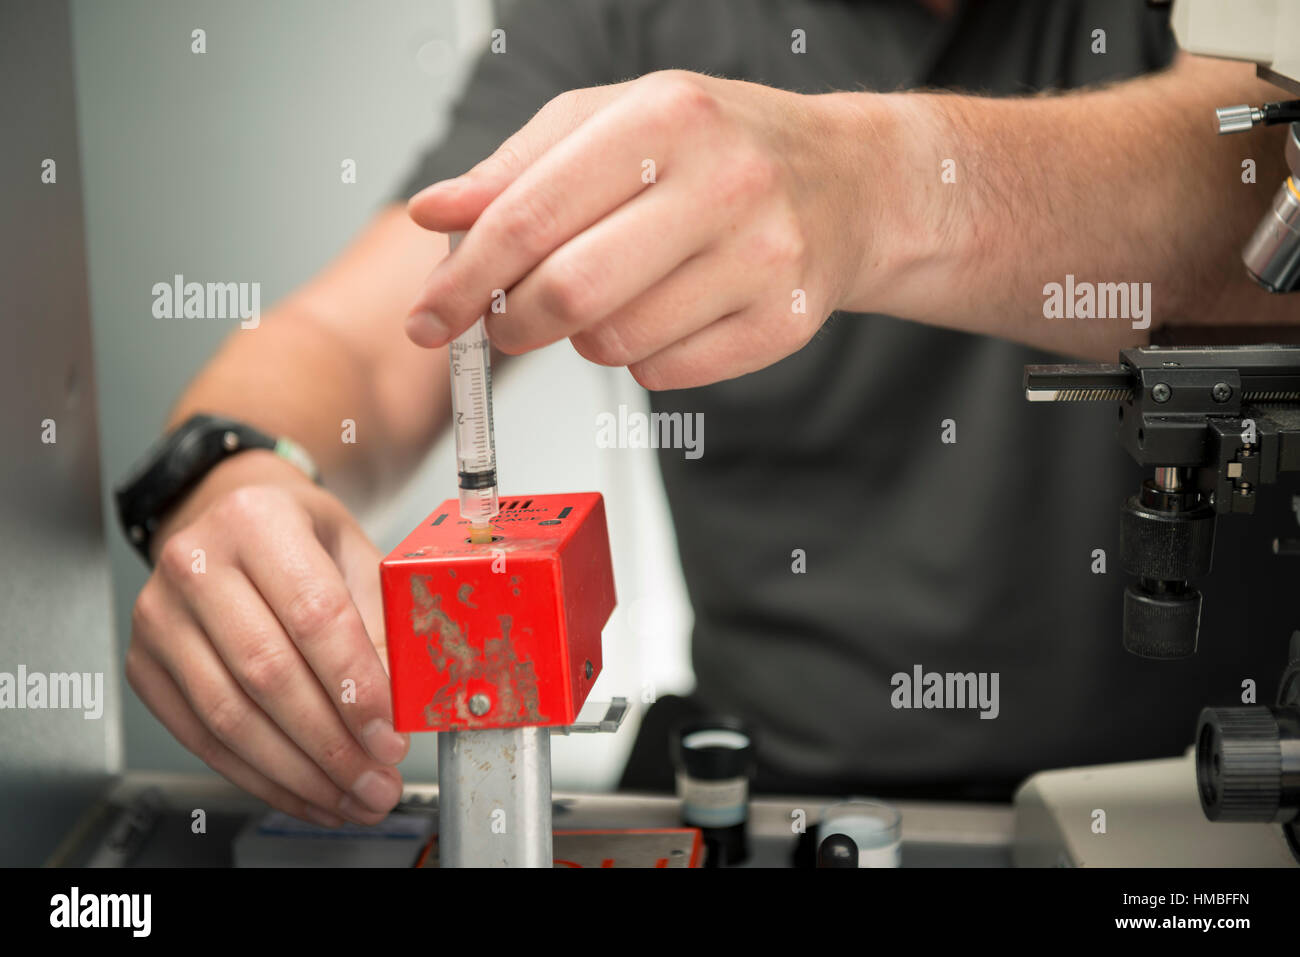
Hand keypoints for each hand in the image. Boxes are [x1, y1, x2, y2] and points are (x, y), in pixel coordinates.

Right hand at [125, 450, 408, 826]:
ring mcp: (159, 616)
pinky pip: (202, 737)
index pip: (312, 615)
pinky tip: (304, 790)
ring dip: (297, 771)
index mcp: (257, 520)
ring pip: (230, 715)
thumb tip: (401, 704)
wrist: (231, 513)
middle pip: (267, 672)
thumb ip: (380, 623)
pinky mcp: (144, 665)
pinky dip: (259, 776)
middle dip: (331, 743)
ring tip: (349, 795)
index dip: (354, 685)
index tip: (388, 733)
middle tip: (376, 779)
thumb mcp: (356, 555)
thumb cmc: (299, 534)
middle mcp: (194, 563)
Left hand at [404, 71, 896, 388]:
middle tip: (507, 322)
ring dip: (584, 337)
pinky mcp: (783, 324)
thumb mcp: (616, 122)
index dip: (463, 279)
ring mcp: (764, 259)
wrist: (848, 182)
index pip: (530, 215)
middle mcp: (724, 184)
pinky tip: (665, 313)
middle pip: (569, 294)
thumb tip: (437, 215)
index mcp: (667, 117)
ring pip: (614, 346)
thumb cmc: (721, 147)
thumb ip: (519, 167)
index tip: (428, 317)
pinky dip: (640, 358)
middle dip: (513, 323)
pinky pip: (663, 375)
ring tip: (613, 295)